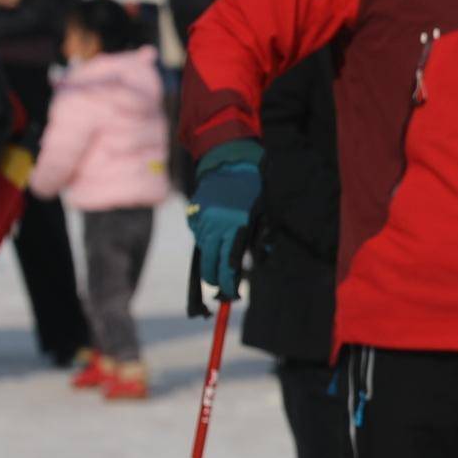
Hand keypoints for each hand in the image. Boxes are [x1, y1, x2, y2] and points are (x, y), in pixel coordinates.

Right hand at [185, 141, 263, 301]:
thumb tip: (257, 264)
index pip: (229, 266)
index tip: (231, 294)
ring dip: (210, 261)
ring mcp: (202, 220)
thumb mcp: (265, 216)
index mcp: (237, 227)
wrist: (231, 164)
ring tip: (218, 264)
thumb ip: (261, 241)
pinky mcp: (193, 214)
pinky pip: (198, 236)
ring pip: (202, 252)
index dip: (229, 284)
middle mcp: (217, 226)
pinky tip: (215, 232)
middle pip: (210, 265)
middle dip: (215, 280)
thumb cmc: (254, 192)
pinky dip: (205, 241)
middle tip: (220, 288)